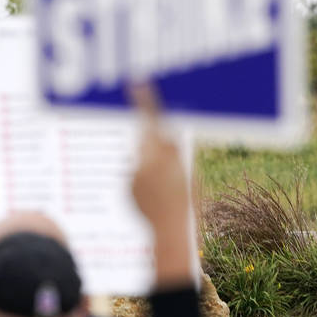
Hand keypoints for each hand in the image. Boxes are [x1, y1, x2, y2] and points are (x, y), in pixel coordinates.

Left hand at [129, 84, 195, 288]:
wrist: (169, 233)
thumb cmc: (189, 203)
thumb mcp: (190, 173)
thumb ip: (177, 153)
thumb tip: (169, 137)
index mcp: (164, 156)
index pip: (153, 122)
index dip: (146, 101)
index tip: (138, 83)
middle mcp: (144, 163)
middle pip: (148, 140)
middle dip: (157, 141)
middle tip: (169, 162)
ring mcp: (132, 176)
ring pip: (143, 159)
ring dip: (153, 165)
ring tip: (167, 188)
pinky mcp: (126, 187)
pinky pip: (136, 175)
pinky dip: (146, 180)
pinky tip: (156, 195)